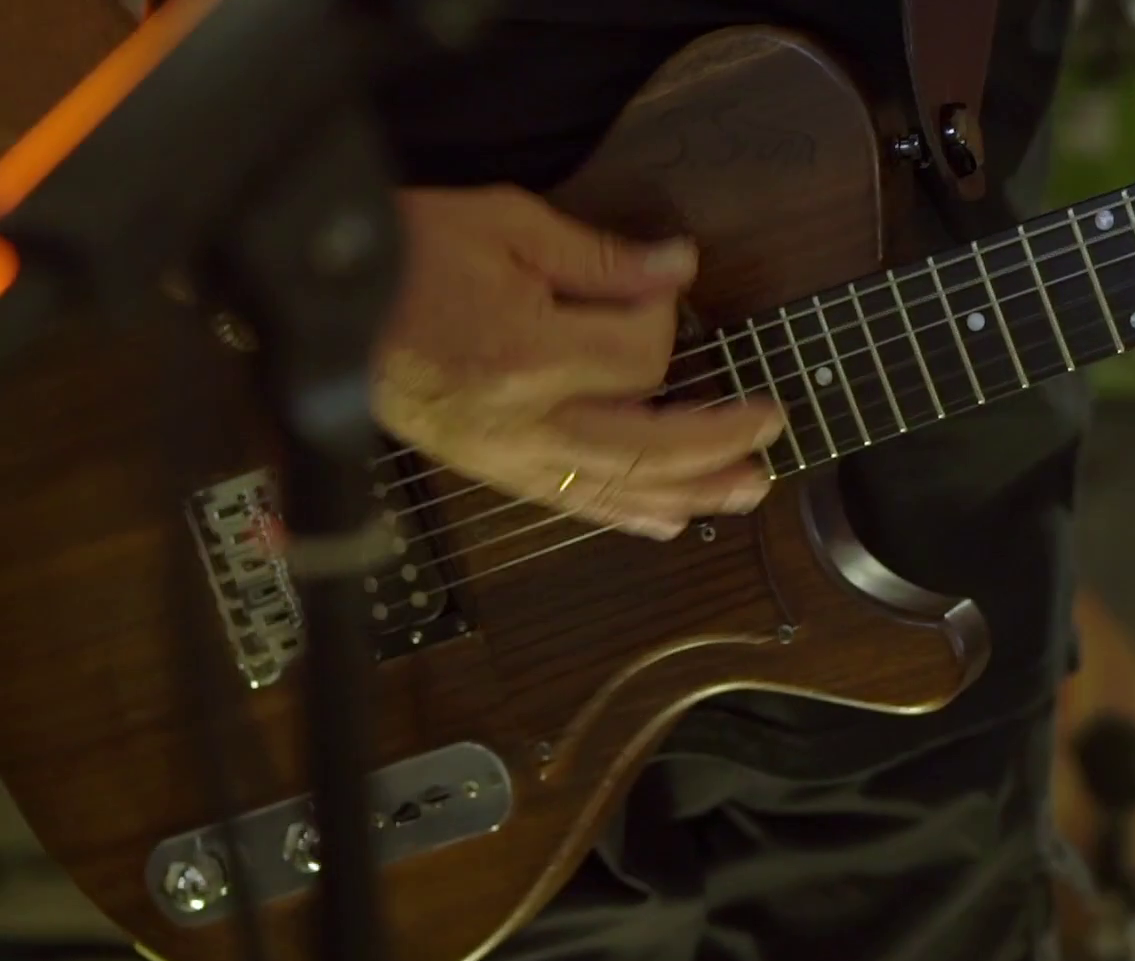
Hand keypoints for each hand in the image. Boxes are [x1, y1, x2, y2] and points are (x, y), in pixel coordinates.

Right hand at [372, 186, 785, 539]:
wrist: (320, 302)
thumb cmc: (405, 253)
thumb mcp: (505, 224)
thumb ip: (600, 256)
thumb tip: (678, 268)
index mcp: (530, 355)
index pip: (641, 356)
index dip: (664, 321)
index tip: (657, 290)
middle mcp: (525, 421)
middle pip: (649, 444)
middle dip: (720, 438)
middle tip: (772, 427)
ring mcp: (507, 456)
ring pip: (620, 488)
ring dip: (694, 491)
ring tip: (750, 489)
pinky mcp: (491, 470)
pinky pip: (573, 506)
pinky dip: (628, 516)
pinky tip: (671, 520)